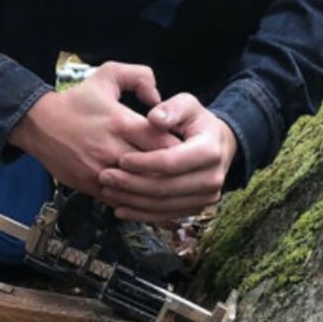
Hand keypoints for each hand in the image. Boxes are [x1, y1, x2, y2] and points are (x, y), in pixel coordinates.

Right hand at [8, 62, 178, 198]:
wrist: (39, 124)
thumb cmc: (76, 101)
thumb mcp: (107, 75)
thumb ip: (139, 76)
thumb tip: (158, 97)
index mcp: (121, 123)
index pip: (165, 143)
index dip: (183, 148)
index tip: (189, 148)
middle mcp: (113, 149)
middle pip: (157, 170)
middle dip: (175, 171)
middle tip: (187, 170)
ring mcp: (101, 171)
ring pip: (141, 190)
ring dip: (158, 188)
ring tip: (172, 183)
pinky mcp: (91, 185)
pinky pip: (123, 199)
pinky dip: (137, 199)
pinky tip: (148, 194)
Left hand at [97, 92, 237, 222]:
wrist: (218, 144)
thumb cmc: (195, 121)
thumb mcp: (187, 106)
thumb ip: (171, 108)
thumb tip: (155, 118)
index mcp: (210, 151)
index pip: (171, 162)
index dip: (144, 163)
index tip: (121, 159)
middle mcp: (212, 178)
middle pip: (165, 187)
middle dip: (132, 184)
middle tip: (105, 176)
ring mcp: (206, 196)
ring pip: (164, 205)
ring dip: (133, 201)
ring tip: (108, 191)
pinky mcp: (197, 207)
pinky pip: (166, 215)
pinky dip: (142, 214)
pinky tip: (120, 209)